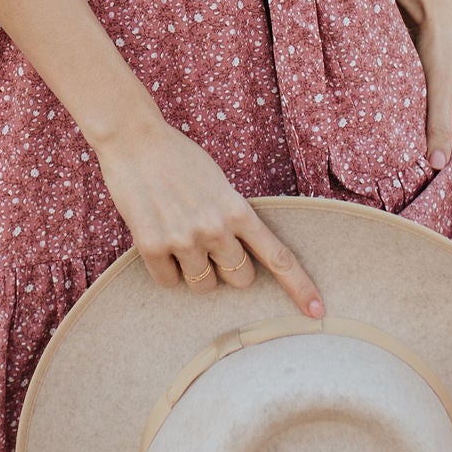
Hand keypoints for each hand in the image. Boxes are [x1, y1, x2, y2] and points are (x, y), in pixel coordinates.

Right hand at [94, 115, 323, 317]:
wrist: (134, 139)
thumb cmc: (178, 159)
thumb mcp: (219, 183)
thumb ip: (232, 216)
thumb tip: (238, 255)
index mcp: (237, 210)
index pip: (278, 257)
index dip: (300, 287)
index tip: (317, 311)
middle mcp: (215, 228)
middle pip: (240, 279)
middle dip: (229, 270)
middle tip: (210, 246)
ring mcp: (183, 239)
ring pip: (204, 285)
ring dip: (195, 271)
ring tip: (179, 237)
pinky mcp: (152, 245)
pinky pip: (168, 282)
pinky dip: (165, 270)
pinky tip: (157, 241)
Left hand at [405, 0, 451, 167]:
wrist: (434, 9)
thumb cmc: (443, 48)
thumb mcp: (440, 92)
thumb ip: (438, 128)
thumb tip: (437, 166)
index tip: (432, 187)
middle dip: (439, 158)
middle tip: (411, 177)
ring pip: (446, 135)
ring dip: (428, 142)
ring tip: (404, 162)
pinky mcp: (448, 95)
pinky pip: (437, 120)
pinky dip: (423, 127)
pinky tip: (402, 138)